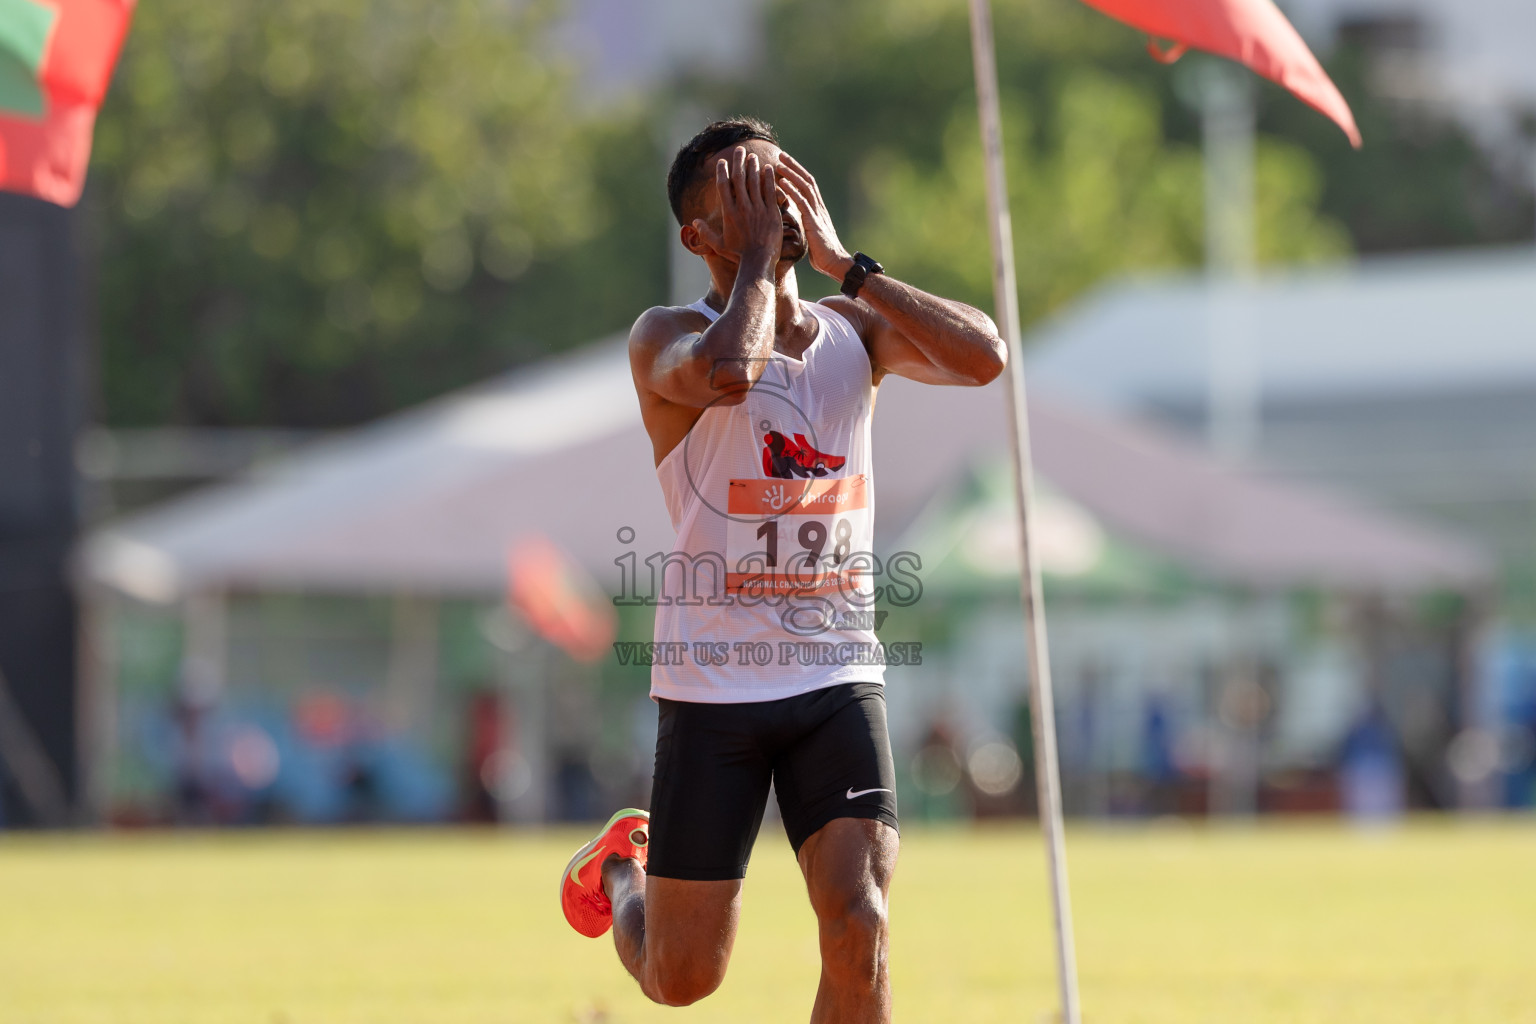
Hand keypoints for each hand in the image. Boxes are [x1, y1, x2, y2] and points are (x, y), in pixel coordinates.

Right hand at [691, 147, 781, 264]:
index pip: (723, 186)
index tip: (722, 162)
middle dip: (738, 162)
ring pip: (755, 182)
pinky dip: (768, 178)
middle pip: (739, 179)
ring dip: (753, 167)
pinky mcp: (772, 213)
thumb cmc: (738, 255)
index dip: (722, 172)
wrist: (759, 262)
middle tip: (739, 151)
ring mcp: (758, 209)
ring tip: (752, 157)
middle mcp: (743, 208)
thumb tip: (694, 222)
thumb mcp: (718, 245)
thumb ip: (706, 232)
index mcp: (729, 213)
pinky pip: (770, 191)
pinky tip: (768, 168)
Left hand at [776, 153, 853, 280]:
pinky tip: (782, 182)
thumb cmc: (822, 254)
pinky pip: (802, 202)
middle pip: (806, 180)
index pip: (807, 185)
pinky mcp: (813, 222)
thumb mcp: (811, 235)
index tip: (785, 163)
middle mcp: (818, 207)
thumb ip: (804, 225)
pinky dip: (792, 190)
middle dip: (793, 167)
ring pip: (804, 187)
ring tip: (778, 164)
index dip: (797, 173)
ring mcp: (817, 213)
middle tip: (780, 155)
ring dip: (791, 174)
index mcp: (817, 210)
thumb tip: (794, 223)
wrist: (835, 263)